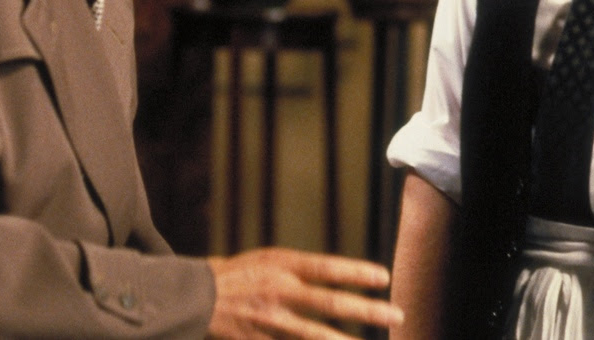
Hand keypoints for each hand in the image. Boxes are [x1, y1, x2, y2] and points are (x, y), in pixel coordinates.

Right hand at [206, 247, 403, 338]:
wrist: (196, 296)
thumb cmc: (243, 275)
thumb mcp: (272, 260)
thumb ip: (305, 270)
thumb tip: (345, 277)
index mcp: (282, 266)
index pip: (326, 268)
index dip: (357, 273)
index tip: (385, 278)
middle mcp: (278, 292)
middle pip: (328, 303)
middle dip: (366, 310)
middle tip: (397, 315)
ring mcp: (268, 321)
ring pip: (312, 335)